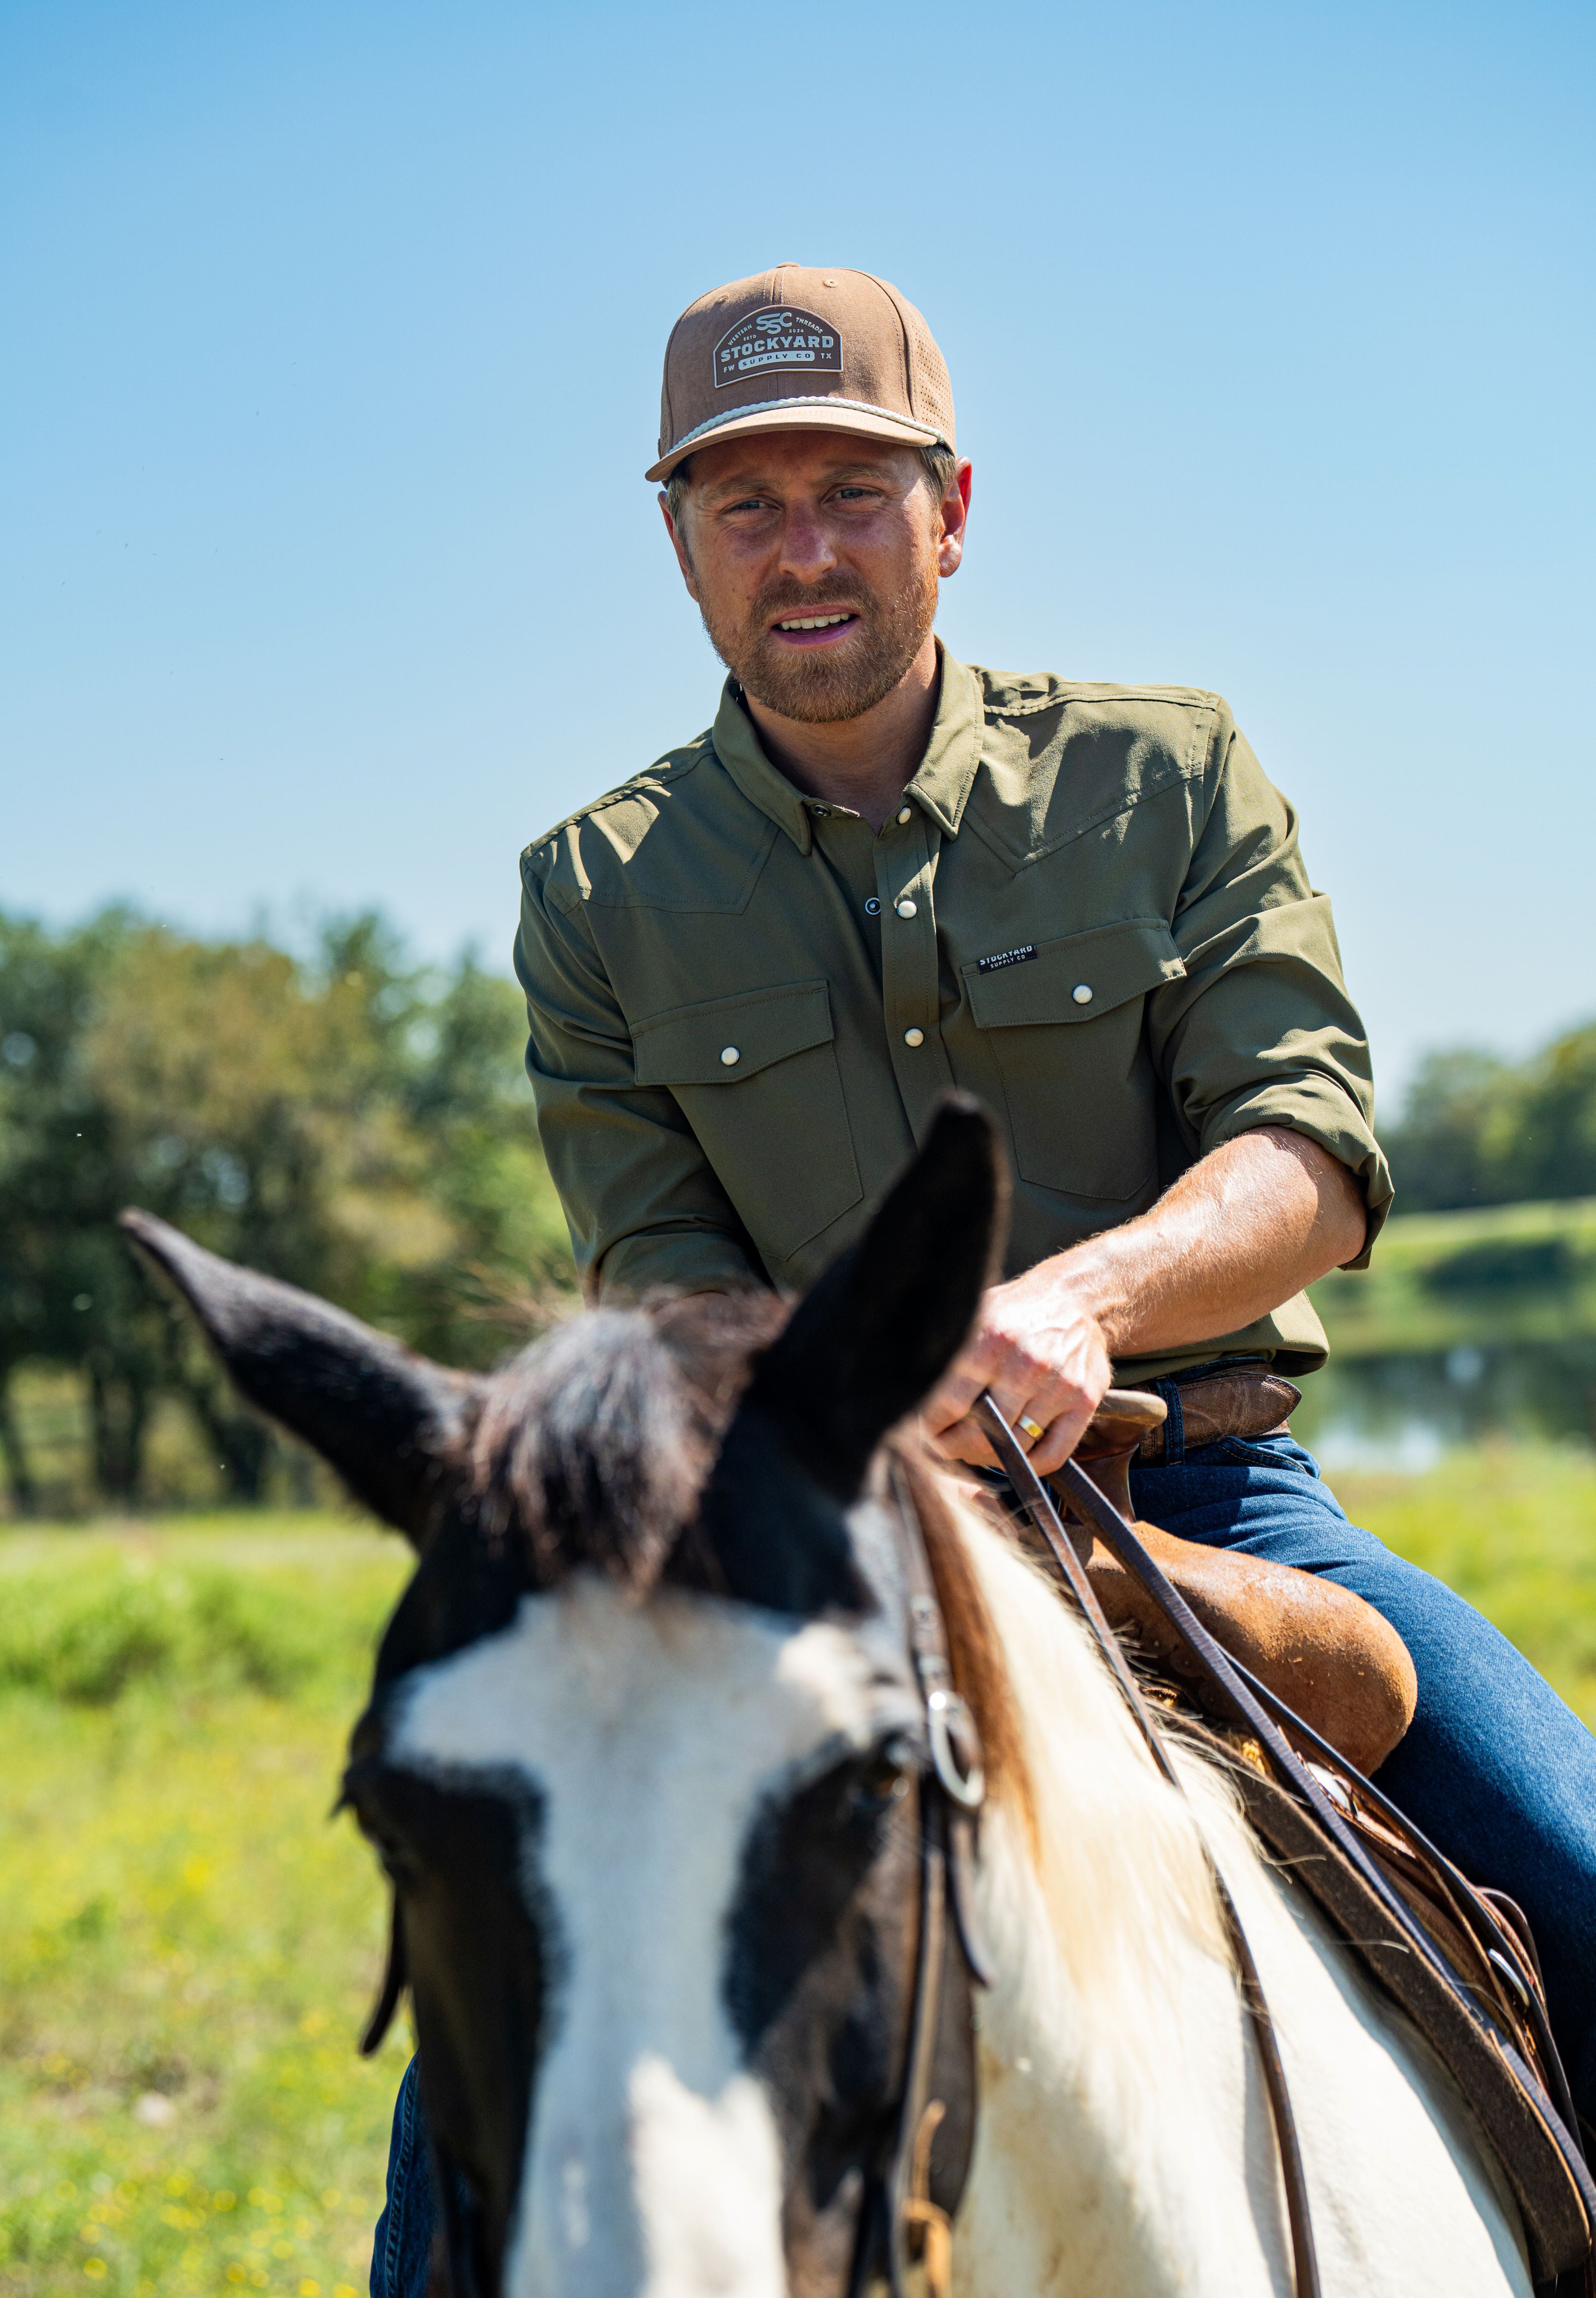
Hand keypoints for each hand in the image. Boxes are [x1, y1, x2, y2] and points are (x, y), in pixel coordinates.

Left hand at [922, 1267, 1112, 1476]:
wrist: (1074, 1298)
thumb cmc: (1015, 1312)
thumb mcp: (976, 1315)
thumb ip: (949, 1350)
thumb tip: (909, 1388)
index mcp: (991, 1339)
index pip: (948, 1404)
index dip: (931, 1427)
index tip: (924, 1430)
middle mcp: (1026, 1364)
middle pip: (981, 1433)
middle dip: (954, 1448)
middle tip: (943, 1447)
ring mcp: (1058, 1385)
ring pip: (1015, 1447)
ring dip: (988, 1457)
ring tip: (974, 1449)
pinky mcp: (1084, 1401)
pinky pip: (1051, 1455)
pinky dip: (1028, 1466)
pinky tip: (1012, 1456)